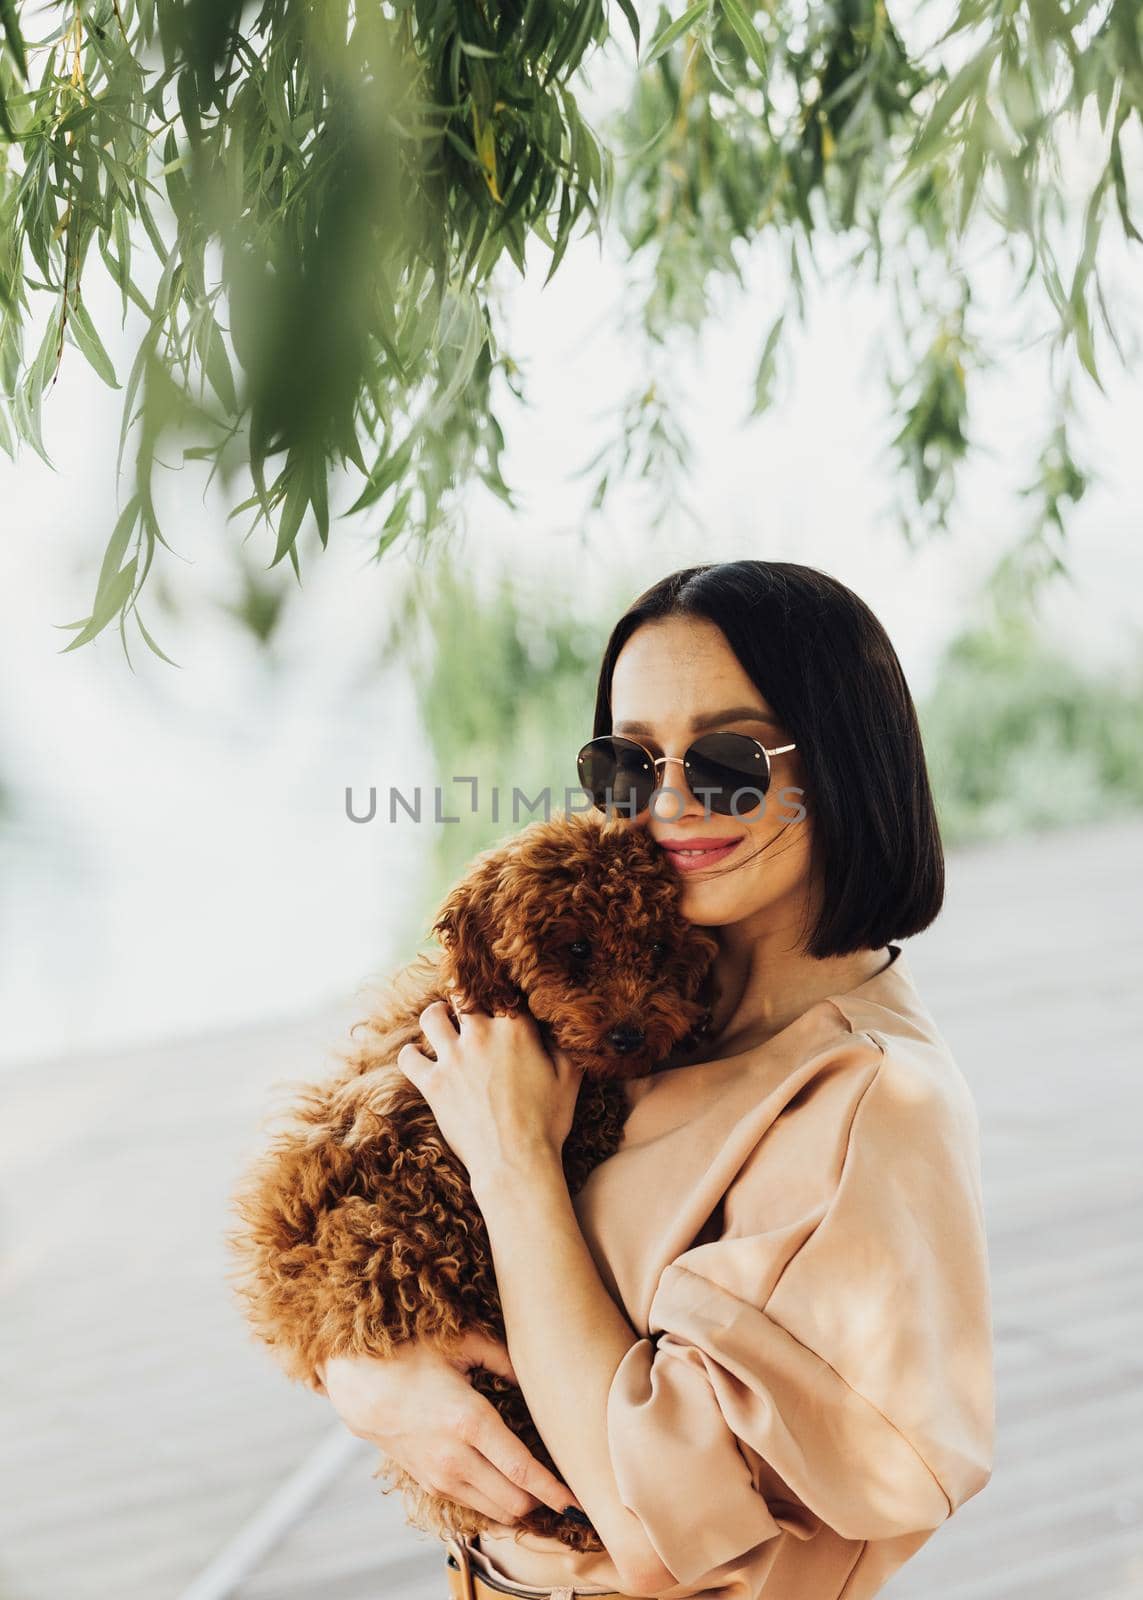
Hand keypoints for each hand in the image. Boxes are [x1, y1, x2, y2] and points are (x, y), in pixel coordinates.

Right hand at [318, 1333, 585, 1526]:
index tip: (577, 1499)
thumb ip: (505, 1359)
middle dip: (542, 1500)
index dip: (553, 1489)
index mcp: (470, 1421)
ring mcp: (439, 1475)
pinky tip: (507, 1489)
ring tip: (540, 1492)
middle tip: (563, 1490)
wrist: (356, 1381)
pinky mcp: (427, 1481)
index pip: (523, 1469)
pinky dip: (494, 1502)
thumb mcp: (461, 1344)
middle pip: (513, 1500)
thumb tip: (538, 1371)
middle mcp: (455, 1457)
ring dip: (519, 1505)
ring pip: (494, 1509)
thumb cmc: (409, 1354)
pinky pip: (472, 1504)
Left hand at [396, 990, 584, 1192]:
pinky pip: (408, 1057)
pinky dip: (411, 1055)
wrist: (515, 1162)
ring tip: (442, 1023)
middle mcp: (481, 1034)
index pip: (502, 991)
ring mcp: (453, 1058)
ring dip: (436, 1017)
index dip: (499, 990)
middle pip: (463, 994)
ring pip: (431, 1017)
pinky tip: (419, 1057)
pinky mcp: (432, 1083)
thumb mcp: (568, 1079)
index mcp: (515, 1028)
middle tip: (467, 1005)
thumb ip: (563, 1045)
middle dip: (464, 996)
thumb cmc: (547, 1123)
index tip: (497, 994)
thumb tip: (558, 1025)